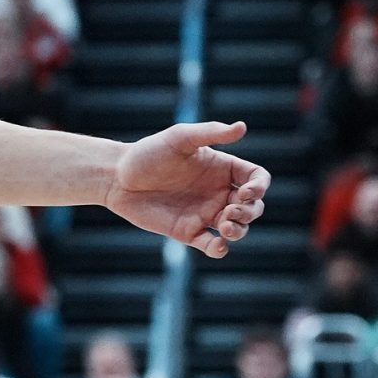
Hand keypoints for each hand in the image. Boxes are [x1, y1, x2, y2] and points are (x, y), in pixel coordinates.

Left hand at [104, 121, 267, 258]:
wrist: (117, 178)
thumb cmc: (149, 153)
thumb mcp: (180, 138)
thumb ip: (210, 132)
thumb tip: (242, 127)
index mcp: (223, 169)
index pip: (257, 178)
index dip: (260, 187)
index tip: (247, 191)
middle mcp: (218, 192)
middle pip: (253, 207)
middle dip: (250, 212)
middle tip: (230, 211)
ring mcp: (204, 213)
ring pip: (237, 228)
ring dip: (239, 230)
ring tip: (225, 226)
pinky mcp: (187, 232)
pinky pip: (211, 245)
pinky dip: (219, 249)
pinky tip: (218, 246)